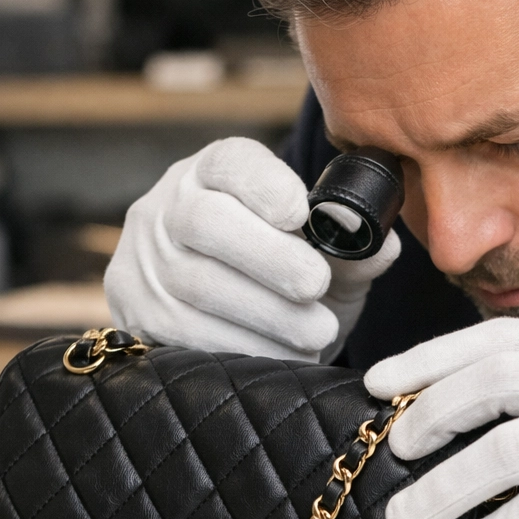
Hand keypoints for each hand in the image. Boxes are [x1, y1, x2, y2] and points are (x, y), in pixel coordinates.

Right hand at [104, 137, 400, 360]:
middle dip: (268, 257)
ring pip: (196, 285)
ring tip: (315, 333)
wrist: (226, 324)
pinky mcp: (136, 315)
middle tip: (315, 285)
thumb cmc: (285, 279)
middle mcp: (167, 209)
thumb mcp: (324, 259)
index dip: (264, 185)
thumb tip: (382, 247)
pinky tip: (280, 356)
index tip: (301, 212)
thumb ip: (353, 251)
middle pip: (204, 222)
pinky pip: (184, 335)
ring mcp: (143, 262)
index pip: (229, 162)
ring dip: (265, 314)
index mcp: (214, 174)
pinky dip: (241, 348)